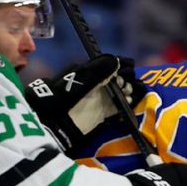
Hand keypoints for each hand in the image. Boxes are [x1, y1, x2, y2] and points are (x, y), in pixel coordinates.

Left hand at [24, 55, 145, 153]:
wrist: (56, 123)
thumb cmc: (65, 98)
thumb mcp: (81, 81)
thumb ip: (99, 72)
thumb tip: (117, 62)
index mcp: (88, 73)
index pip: (108, 66)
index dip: (120, 66)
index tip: (129, 67)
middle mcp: (95, 85)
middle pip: (115, 79)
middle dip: (124, 79)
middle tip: (128, 83)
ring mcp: (99, 99)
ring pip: (118, 92)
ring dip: (126, 91)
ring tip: (129, 93)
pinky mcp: (102, 113)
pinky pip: (117, 107)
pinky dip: (125, 104)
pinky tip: (129, 103)